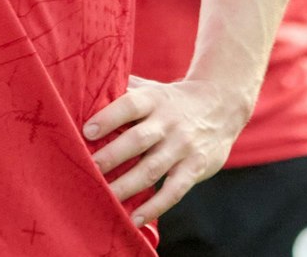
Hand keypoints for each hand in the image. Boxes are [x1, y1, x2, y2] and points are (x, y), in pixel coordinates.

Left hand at [85, 76, 252, 227]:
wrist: (222, 104)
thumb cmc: (173, 100)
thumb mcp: (153, 87)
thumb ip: (124, 89)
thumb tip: (85, 88)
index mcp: (155, 99)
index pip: (131, 105)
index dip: (109, 117)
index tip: (87, 131)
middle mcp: (169, 122)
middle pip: (139, 139)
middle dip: (112, 155)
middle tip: (89, 169)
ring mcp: (183, 146)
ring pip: (153, 168)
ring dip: (127, 185)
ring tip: (104, 198)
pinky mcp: (195, 167)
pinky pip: (174, 190)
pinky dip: (155, 206)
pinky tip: (135, 218)